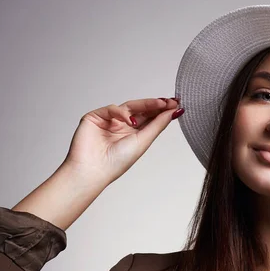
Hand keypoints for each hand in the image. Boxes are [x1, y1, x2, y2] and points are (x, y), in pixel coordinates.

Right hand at [63, 97, 182, 184]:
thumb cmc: (116, 162)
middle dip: (156, 105)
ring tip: (160, 104)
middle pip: (141, 110)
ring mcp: (109, 121)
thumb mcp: (143, 141)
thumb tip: (173, 112)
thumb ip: (158, 125)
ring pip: (129, 106)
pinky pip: (111, 109)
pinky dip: (121, 112)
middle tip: (171, 101)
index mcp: (134, 134)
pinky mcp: (95, 117)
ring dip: (145, 104)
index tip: (176, 104)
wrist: (93, 169)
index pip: (150, 118)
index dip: (163, 111)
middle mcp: (122, 126)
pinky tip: (130, 120)